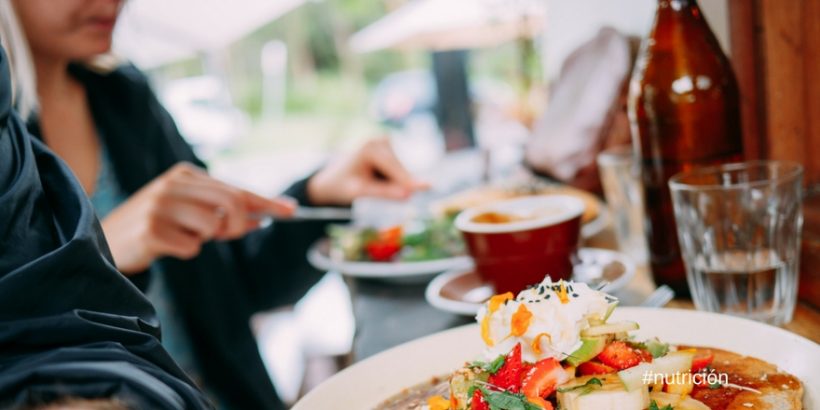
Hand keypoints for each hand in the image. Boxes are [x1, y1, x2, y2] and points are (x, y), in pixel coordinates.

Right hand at [100, 163, 294, 273]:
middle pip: (231, 203)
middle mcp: (172, 185)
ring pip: (213, 226)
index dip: (265, 201)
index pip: (235, 188)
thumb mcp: (189, 210)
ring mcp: (160, 206)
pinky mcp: (151, 231)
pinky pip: (192, 247)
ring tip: (185, 236)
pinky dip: (187, 251)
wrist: (105, 239)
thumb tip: (264, 216)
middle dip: (240, 224)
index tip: (290, 211)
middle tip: (231, 235)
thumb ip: (223, 211)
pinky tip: (167, 246)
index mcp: (184, 174)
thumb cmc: (156, 224)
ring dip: (207, 239)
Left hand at [306, 138, 427, 205]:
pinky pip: (400, 170)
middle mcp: (380, 141)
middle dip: (399, 185)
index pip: (393, 167)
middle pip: (400, 169)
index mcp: (369, 148)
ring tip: (373, 185)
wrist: (334, 178)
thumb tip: (408, 195)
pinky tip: (379, 180)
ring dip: (395, 183)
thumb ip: (383, 193)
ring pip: (402, 170)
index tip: (428, 187)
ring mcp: (387, 143)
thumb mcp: (359, 192)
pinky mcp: (392, 149)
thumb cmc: (343, 185)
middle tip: (387, 196)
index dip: (407, 180)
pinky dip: (395, 179)